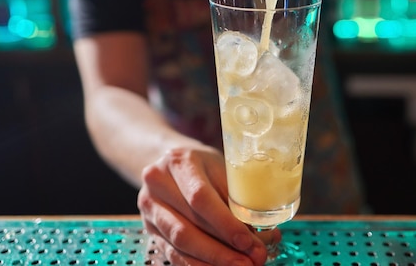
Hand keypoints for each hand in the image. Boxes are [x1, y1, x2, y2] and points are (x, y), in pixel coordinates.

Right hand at [137, 145, 279, 264]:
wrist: (169, 160)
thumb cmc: (203, 163)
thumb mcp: (221, 167)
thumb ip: (237, 198)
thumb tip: (265, 236)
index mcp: (179, 162)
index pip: (200, 198)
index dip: (225, 224)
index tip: (247, 242)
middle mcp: (157, 185)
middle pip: (187, 227)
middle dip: (221, 250)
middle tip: (249, 261)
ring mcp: (150, 209)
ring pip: (179, 244)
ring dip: (211, 261)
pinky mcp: (150, 229)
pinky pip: (173, 254)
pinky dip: (197, 264)